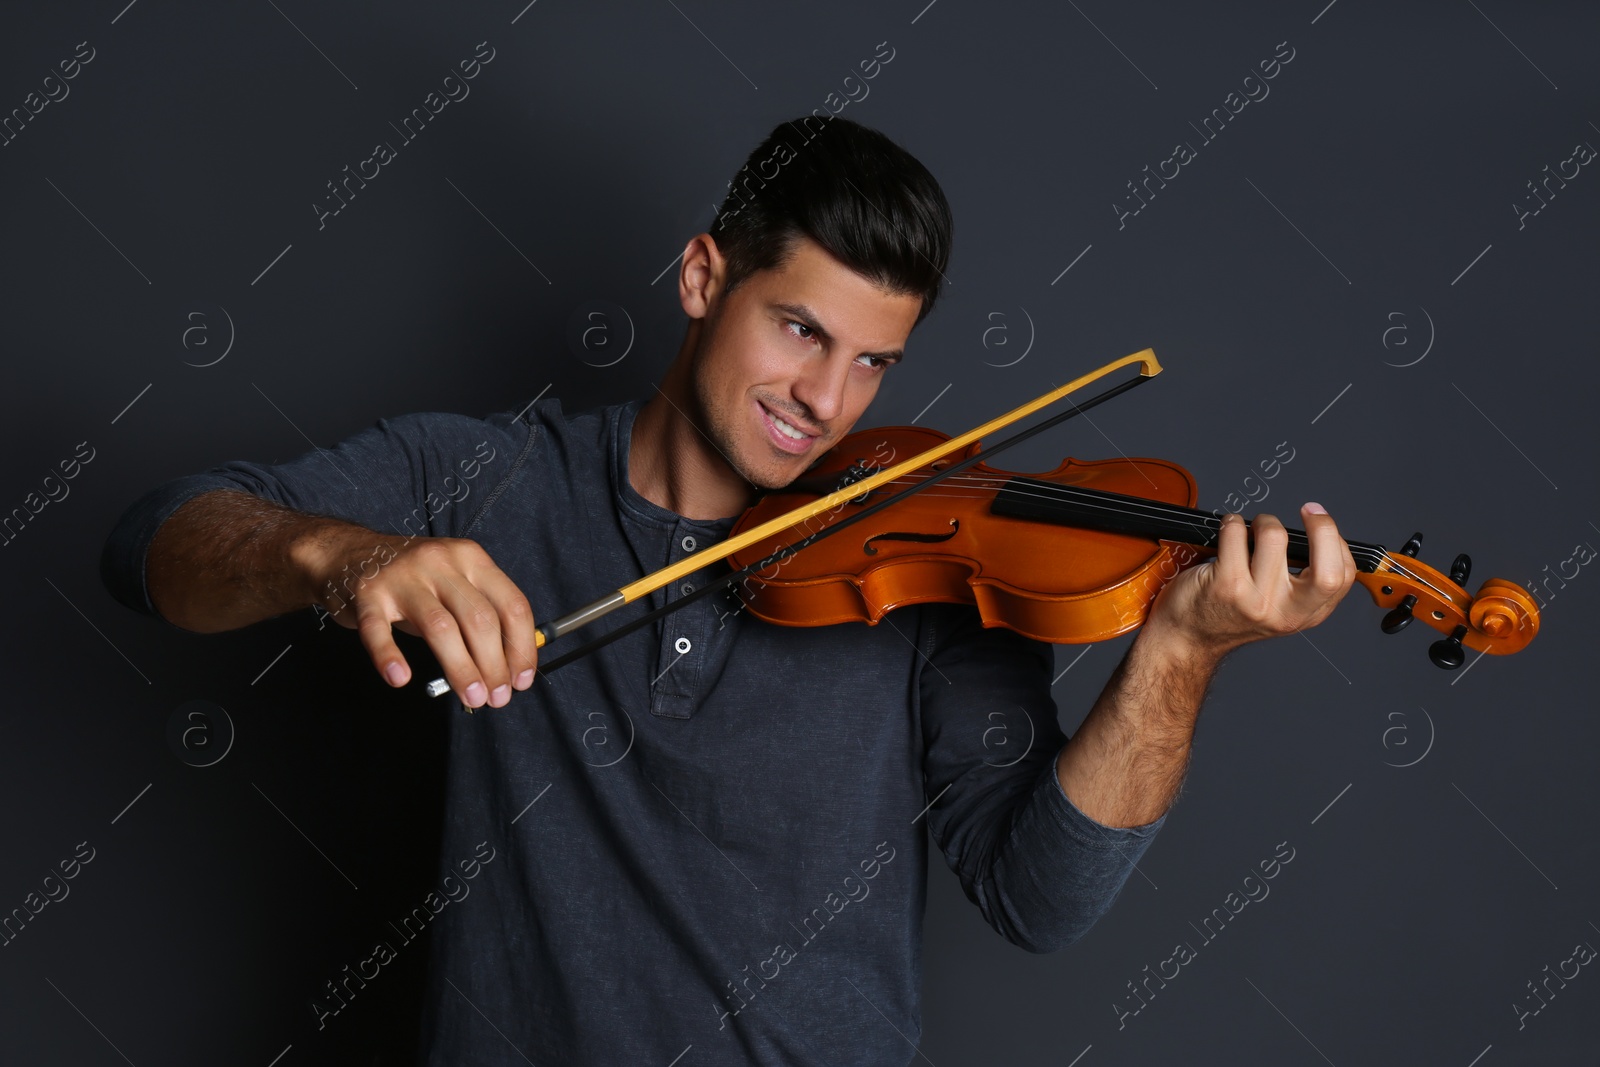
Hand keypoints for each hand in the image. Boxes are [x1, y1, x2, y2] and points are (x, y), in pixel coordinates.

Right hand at [309, 531, 538, 708]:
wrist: (348, 555)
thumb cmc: (413, 580)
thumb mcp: (455, 583)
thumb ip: (482, 615)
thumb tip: (510, 669)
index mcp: (471, 559)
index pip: (511, 604)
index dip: (522, 647)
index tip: (521, 680)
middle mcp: (441, 563)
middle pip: (480, 619)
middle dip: (494, 665)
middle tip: (497, 698)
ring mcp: (402, 577)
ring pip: (440, 627)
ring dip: (461, 669)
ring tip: (472, 698)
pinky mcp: (367, 595)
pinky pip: (379, 630)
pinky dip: (389, 656)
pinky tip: (400, 678)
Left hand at [1144, 502, 1356, 658]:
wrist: (1186, 639)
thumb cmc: (1228, 615)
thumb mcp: (1278, 608)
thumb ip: (1302, 583)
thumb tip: (1319, 535)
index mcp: (1306, 615)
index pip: (1343, 577)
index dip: (1336, 542)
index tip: (1321, 523)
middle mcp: (1285, 612)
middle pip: (1328, 570)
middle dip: (1323, 528)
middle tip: (1309, 510)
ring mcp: (1256, 600)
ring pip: (1274, 536)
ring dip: (1261, 521)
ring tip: (1250, 530)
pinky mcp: (1226, 586)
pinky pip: (1236, 533)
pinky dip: (1231, 523)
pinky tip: (1228, 531)